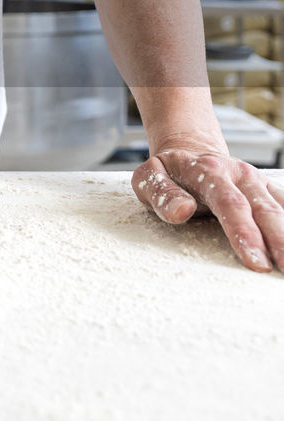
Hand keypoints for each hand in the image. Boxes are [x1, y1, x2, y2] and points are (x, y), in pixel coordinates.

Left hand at [132, 146, 283, 272]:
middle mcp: (239, 174)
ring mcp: (256, 181)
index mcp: (208, 171)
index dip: (244, 233)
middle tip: (283, 269)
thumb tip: (182, 211)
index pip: (230, 204)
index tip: (255, 261)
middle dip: (277, 241)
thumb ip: (162, 194)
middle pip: (263, 210)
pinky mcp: (267, 189)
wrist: (190, 150)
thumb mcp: (150, 177)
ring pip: (279, 209)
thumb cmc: (169, 172)